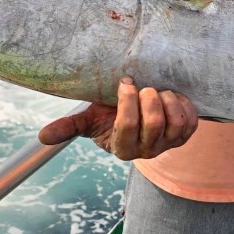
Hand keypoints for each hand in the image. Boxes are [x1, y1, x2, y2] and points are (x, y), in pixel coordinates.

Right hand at [39, 79, 198, 159]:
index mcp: (122, 148)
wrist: (141, 116)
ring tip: (158, 91)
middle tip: (144, 86)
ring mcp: (169, 144)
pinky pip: (191, 120)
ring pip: (175, 121)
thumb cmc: (111, 115)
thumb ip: (69, 127)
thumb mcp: (91, 119)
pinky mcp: (186, 136)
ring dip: (167, 99)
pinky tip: (171, 97)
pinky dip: (183, 103)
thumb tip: (42, 137)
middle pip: (154, 123)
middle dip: (149, 97)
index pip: (128, 125)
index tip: (125, 82)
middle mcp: (147, 151)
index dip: (127, 101)